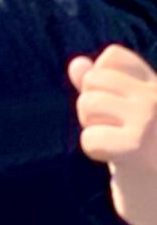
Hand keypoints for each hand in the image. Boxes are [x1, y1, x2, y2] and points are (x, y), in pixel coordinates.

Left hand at [69, 46, 156, 224]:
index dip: (100, 82)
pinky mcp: (137, 145)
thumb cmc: (151, 167)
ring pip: (88, 103)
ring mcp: (149, 119)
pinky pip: (90, 137)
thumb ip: (105, 91)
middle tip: (116, 134)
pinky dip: (96, 152)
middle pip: (94, 79)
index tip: (116, 111)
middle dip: (92, 108)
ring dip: (93, 129)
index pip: (113, 57)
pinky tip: (121, 163)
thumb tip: (76, 63)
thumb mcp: (130, 121)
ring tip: (118, 147)